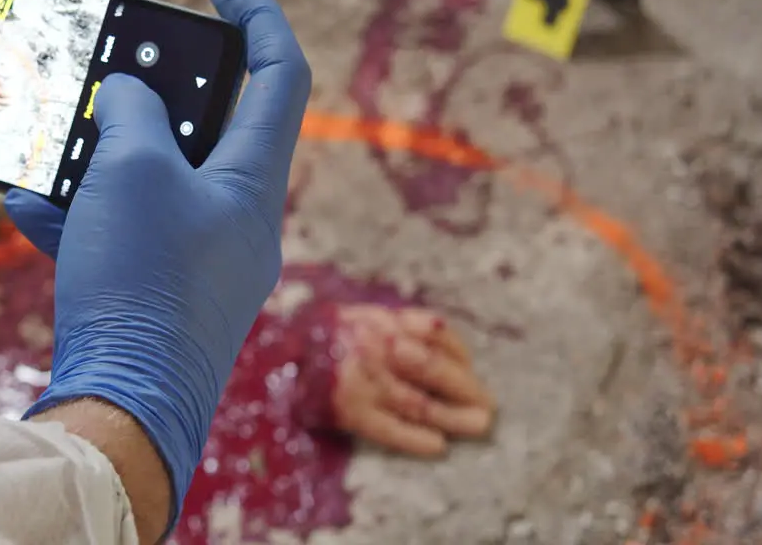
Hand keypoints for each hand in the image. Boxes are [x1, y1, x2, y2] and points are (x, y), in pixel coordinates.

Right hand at [6, 0, 311, 529]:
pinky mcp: (162, 296)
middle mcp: (239, 219)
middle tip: (110, 74)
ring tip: (53, 145)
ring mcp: (202, 262)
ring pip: (156, 183)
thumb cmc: (143, 282)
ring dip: (102, 159)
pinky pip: (126, 236)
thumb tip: (130, 98)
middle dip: (151, 96)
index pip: (280, 74)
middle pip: (209, 129)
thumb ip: (134, 115)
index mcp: (254, 181)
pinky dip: (83, 216)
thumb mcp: (132, 173)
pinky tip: (28, 206)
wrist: (123, 407)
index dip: (257, 14)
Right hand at [328, 307, 493, 455]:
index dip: (460, 354)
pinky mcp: (349, 410)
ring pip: (419, 402)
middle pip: (434, 369)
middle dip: (467, 389)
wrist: (272, 358)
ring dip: (453, 417)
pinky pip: (390, 428)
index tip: (473, 371)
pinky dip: (416, 438)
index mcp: (380, 320)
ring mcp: (363, 380)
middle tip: (489, 408)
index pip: (435, 333)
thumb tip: (445, 342)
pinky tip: (437, 445)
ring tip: (477, 426)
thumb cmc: (323, 339)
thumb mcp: (359, 316)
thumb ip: (398, 324)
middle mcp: (375, 346)